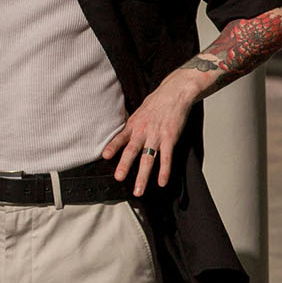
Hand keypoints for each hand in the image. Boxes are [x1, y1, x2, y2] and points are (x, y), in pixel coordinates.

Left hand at [101, 72, 197, 195]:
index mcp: (134, 124)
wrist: (176, 93)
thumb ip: (132, 124)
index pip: (120, 137)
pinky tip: (162, 182)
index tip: (105, 156)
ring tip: (139, 190)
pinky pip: (166, 158)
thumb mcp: (140, 110)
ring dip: (143, 176)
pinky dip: (164, 171)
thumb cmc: (158, 101)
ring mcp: (157, 136)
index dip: (113, 146)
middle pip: (132, 151)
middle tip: (119, 178)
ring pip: (148, 159)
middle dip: (125, 165)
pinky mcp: (170, 138)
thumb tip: (123, 133)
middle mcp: (143, 131)